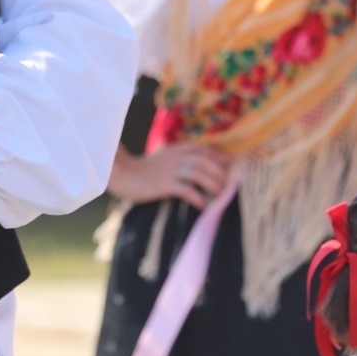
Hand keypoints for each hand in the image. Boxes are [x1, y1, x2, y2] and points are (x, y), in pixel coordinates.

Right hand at [108, 144, 230, 209]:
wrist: (123, 174)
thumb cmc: (146, 170)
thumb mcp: (166, 158)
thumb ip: (182, 159)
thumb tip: (204, 169)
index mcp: (178, 149)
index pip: (205, 149)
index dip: (220, 157)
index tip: (233, 167)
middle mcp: (176, 157)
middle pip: (205, 161)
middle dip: (221, 173)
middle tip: (229, 185)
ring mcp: (170, 170)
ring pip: (198, 174)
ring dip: (213, 185)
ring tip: (220, 196)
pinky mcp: (164, 184)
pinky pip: (186, 190)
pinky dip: (198, 198)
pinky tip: (204, 206)